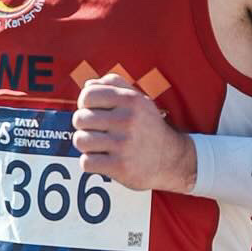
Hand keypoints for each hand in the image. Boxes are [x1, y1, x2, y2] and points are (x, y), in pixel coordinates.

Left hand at [71, 76, 195, 192]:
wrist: (172, 160)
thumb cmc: (149, 127)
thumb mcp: (139, 100)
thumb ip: (115, 86)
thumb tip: (88, 84)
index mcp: (130, 100)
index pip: (88, 95)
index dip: (84, 104)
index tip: (93, 112)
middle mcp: (127, 120)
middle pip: (80, 118)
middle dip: (83, 126)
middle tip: (95, 131)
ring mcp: (123, 144)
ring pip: (80, 141)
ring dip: (85, 145)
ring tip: (98, 146)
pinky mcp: (120, 166)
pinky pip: (86, 162)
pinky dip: (90, 162)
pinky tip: (102, 160)